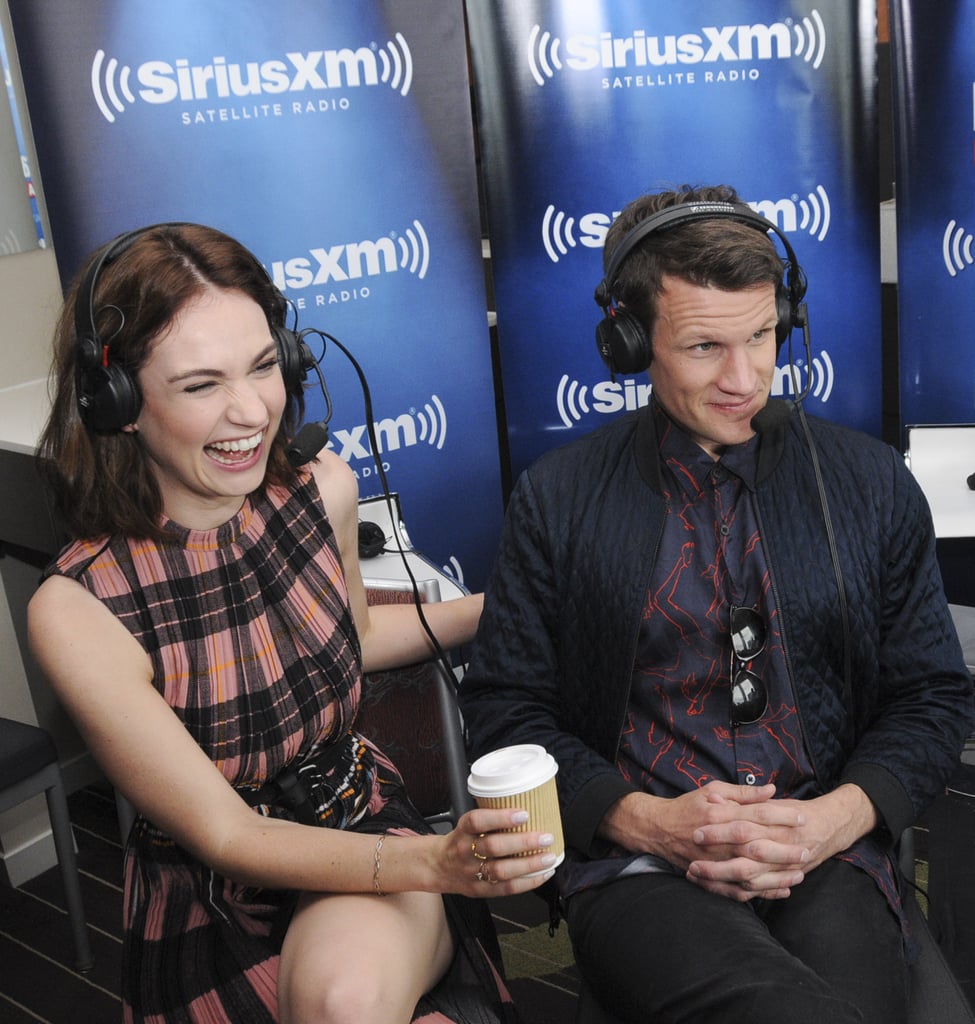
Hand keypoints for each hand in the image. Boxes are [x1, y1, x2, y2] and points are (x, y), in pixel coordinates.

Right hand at [442, 807, 557, 896]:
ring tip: (548, 857)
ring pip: (501, 871)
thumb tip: (529, 805)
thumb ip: (491, 818)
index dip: (500, 817)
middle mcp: (466, 852)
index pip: (477, 821)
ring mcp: (473, 873)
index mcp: (463, 831)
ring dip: (529, 864)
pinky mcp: (481, 890)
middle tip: (545, 836)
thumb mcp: (468, 824)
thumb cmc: (461, 840)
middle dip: (523, 842)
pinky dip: (528, 882)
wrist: (438, 866)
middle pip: (493, 847)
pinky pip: (506, 889)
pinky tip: (543, 874)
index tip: (523, 813)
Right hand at [600, 782, 810, 901]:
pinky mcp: (711, 877)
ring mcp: (714, 861)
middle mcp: (718, 839)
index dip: (780, 816)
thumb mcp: (713, 790)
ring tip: (799, 874)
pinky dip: (761, 892)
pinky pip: (739, 889)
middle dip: (783, 850)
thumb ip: (742, 792)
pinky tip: (780, 890)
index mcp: (720, 814)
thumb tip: (771, 789)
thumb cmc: (688, 807)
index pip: (756, 815)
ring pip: (750, 872)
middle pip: (757, 846)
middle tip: (806, 850)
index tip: (802, 818)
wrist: (659, 830)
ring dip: (776, 875)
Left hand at [688, 783, 877, 899]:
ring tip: (695, 875)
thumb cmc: (795, 812)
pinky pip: (756, 891)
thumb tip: (713, 799)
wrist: (831, 826)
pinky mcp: (781, 879)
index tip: (696, 831)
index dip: (719, 830)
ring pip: (749, 879)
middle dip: (717, 862)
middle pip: (745, 858)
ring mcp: (781, 867)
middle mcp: (778, 847)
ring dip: (721, 880)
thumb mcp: (770, 802)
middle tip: (692, 861)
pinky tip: (714, 888)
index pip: (743, 826)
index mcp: (774, 823)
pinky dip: (736, 892)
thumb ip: (743, 801)